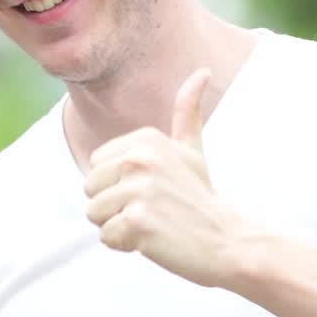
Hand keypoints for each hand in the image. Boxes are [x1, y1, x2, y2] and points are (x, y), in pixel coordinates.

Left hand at [84, 68, 248, 286]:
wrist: (227, 241)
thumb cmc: (201, 198)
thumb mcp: (191, 149)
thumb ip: (187, 112)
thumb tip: (202, 71)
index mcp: (145, 139)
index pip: (94, 165)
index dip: (117, 184)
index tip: (152, 190)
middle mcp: (140, 159)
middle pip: (89, 188)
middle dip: (113, 206)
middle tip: (152, 210)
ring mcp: (139, 190)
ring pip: (94, 214)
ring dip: (117, 226)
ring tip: (153, 224)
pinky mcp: (138, 221)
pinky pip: (106, 236)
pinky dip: (125, 245)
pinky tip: (153, 240)